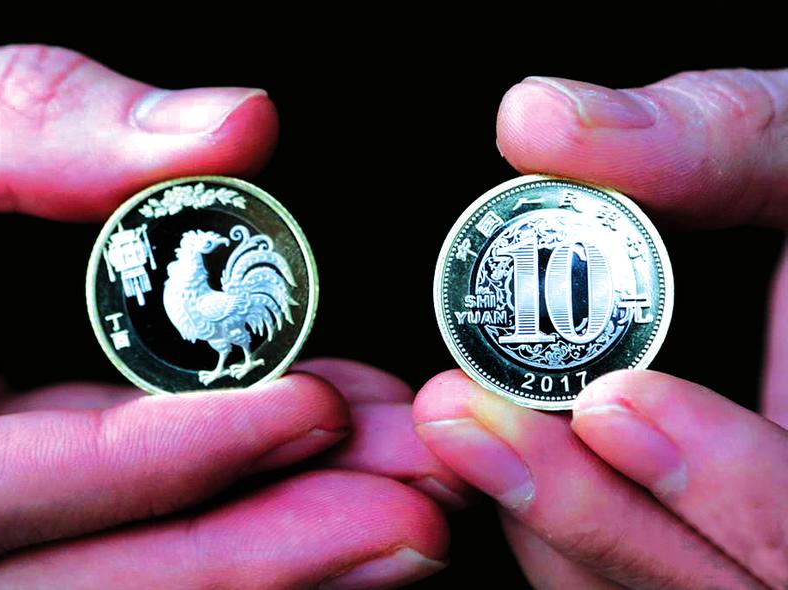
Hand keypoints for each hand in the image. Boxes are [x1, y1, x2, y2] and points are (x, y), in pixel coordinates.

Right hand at [0, 45, 457, 587]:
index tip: (318, 412)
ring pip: (133, 574)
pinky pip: (135, 533)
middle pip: (106, 573)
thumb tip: (238, 126)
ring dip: (281, 545)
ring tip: (406, 508)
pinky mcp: (32, 512)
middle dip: (270, 546)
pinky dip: (237, 505)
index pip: (24, 485)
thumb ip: (47, 126)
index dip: (178, 455)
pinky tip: (325, 463)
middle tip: (414, 514)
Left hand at [414, 69, 787, 588]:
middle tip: (464, 419)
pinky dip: (556, 536)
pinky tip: (510, 457)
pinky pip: (612, 581)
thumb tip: (537, 117)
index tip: (613, 402)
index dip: (727, 484)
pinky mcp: (684, 542)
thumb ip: (711, 143)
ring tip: (467, 431)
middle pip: (713, 582)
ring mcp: (741, 545)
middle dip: (588, 511)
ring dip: (555, 527)